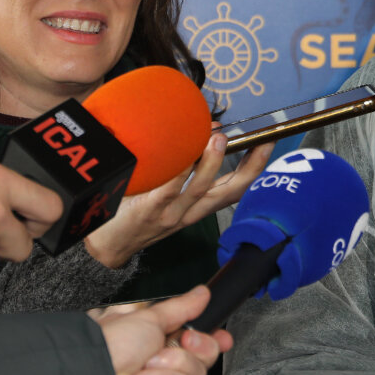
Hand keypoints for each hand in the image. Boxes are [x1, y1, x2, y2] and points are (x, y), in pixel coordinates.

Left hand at [84, 132, 271, 266]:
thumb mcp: (168, 193)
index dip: (256, 167)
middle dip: (251, 166)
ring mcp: (172, 213)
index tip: (268, 143)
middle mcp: (191, 212)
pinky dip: (179, 171)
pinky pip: (168, 190)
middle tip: (260, 141)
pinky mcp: (150, 211)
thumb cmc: (136, 212)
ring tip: (219, 138)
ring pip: (200, 189)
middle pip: (230, 191)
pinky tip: (184, 154)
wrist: (106, 244)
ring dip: (212, 162)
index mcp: (199, 207)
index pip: (236, 187)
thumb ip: (184, 166)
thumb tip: (202, 130)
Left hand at [95, 285, 232, 374]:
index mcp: (153, 336)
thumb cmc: (110, 345)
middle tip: (186, 340)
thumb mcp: (149, 316)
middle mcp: (158, 359)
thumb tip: (202, 293)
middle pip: (202, 353)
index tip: (223, 334)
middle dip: (199, 344)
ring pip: (195, 370)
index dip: (211, 335)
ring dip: (174, 362)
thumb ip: (181, 307)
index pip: (192, 335)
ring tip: (150, 362)